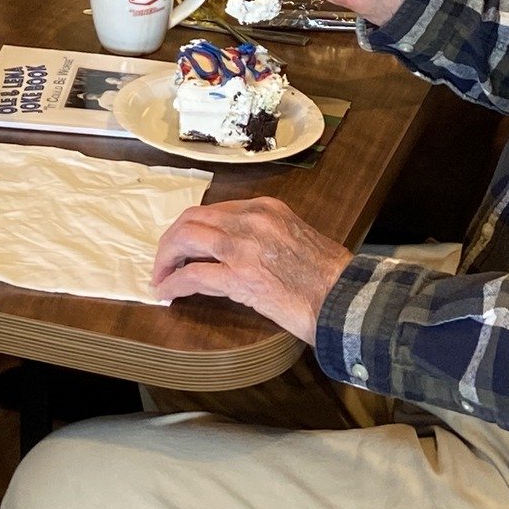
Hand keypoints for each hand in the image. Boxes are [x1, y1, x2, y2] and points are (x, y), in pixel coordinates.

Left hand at [152, 198, 352, 343]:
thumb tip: (241, 253)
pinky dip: (174, 282)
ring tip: (160, 275)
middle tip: (164, 260)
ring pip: (186, 238)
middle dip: (172, 240)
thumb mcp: (297, 238)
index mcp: (266, 208)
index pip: (216, 211)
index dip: (193, 227)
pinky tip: (167, 292)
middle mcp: (252, 220)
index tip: (185, 244)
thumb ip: (267, 236)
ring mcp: (244, 246)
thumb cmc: (331, 277)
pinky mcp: (240, 277)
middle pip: (193, 219)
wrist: (348, 299)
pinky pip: (194, 275)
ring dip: (166, 257)